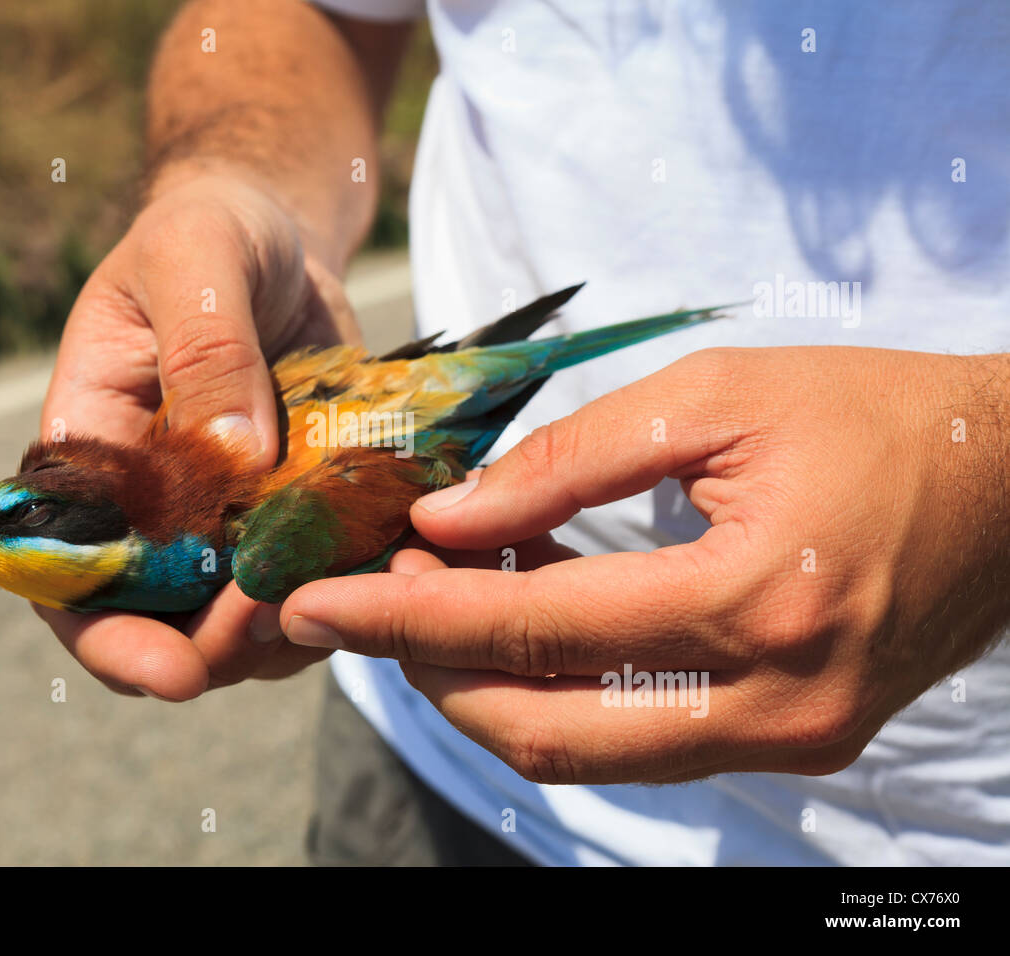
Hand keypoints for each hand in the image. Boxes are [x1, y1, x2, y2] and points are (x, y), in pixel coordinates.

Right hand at [34, 171, 361, 698]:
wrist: (276, 232)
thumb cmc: (211, 234)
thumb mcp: (197, 263)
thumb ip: (205, 351)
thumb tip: (233, 458)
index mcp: (94, 457)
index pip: (73, 578)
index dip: (111, 640)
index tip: (173, 676)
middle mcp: (154, 505)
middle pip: (168, 620)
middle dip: (223, 646)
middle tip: (289, 620)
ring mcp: (231, 517)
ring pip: (252, 616)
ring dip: (299, 624)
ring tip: (360, 590)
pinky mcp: (299, 510)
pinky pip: (321, 572)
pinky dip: (357, 581)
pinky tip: (399, 561)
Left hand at [280, 347, 1009, 782]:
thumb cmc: (874, 415)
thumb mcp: (716, 399)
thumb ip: (571, 460)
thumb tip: (450, 514)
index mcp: (756, 600)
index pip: (533, 628)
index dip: (406, 617)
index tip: (314, 602)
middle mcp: (773, 702)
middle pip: (542, 729)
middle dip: (427, 673)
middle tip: (360, 606)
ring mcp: (787, 737)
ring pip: (583, 752)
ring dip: (485, 688)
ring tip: (433, 602)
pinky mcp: (791, 739)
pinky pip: (636, 737)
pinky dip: (557, 689)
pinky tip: (520, 616)